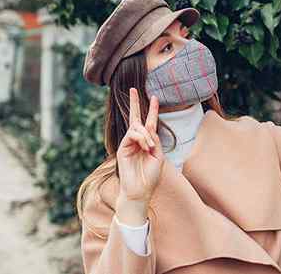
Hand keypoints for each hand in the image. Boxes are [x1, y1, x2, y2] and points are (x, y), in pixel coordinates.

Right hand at [116, 88, 163, 203]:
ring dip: (146, 135)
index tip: (154, 97)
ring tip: (150, 148)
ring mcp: (128, 144)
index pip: (149, 122)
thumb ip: (154, 140)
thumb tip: (148, 128)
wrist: (140, 191)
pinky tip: (146, 147)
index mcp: (147, 142)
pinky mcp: (122, 148)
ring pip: (136, 128)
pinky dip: (141, 139)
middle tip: (132, 88)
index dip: (152, 110)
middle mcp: (137, 141)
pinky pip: (132, 135)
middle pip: (135, 118)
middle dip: (134, 103)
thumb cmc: (150, 176)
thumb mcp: (158, 156)